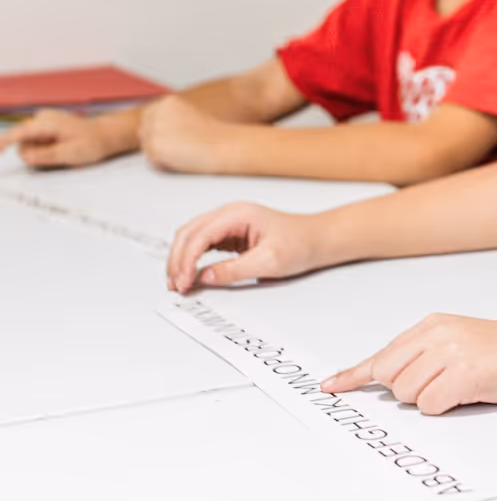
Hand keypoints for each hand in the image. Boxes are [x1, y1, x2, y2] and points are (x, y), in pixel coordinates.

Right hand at [0, 107, 127, 168]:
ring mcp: (43, 121)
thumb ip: (46, 155)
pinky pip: (36, 140)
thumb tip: (26, 156)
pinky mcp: (45, 126)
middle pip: (22, 142)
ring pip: (28, 142)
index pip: (18, 133)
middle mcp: (42, 119)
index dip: (3, 142)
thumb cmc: (91, 143)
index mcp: (47, 123)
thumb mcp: (70, 153)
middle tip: (56, 158)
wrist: (105, 134)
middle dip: (33, 154)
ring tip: (61, 151)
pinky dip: (44, 148)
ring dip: (40, 152)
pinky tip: (59, 147)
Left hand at [141, 96, 235, 173]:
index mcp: (168, 101)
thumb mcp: (191, 116)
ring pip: (149, 149)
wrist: (224, 145)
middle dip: (160, 144)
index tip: (181, 140)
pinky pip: (153, 163)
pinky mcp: (155, 147)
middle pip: (145, 134)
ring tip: (186, 153)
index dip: (164, 134)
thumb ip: (171, 119)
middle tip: (184, 148)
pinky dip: (166, 166)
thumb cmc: (215, 136)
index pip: (150, 120)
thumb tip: (156, 132)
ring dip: (164, 156)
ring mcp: (154, 129)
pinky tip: (183, 160)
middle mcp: (157, 111)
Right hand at [166, 200, 328, 292]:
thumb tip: (204, 277)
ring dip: (181, 259)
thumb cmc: (300, 244)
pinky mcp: (230, 233)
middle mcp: (229, 214)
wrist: (317, 240)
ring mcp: (228, 222)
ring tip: (178, 283)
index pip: (199, 236)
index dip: (186, 261)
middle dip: (177, 260)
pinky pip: (202, 243)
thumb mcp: (269, 262)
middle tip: (175, 286)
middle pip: (188, 233)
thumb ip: (234, 270)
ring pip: (191, 237)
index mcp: (237, 214)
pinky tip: (190, 274)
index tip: (183, 282)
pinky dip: (192, 258)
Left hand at [321, 314, 496, 413]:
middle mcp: (438, 333)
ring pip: (409, 395)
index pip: (384, 353)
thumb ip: (428, 356)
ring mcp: (451, 351)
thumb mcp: (464, 345)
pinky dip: (449, 408)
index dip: (356, 374)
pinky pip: (432, 406)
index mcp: (434, 324)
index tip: (331, 386)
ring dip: (433, 401)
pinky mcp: (465, 373)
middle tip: (446, 387)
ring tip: (467, 386)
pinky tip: (473, 392)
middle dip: (411, 392)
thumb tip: (394, 382)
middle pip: (391, 378)